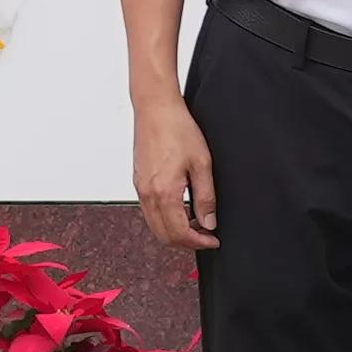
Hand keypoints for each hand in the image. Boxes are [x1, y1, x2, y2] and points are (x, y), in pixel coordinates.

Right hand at [133, 86, 214, 252]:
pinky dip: (165, 219)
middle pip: (164, 236)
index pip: (180, 233)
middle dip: (186, 242)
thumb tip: (210, 223)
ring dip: (175, 231)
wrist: (155, 108)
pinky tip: (181, 209)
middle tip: (206, 235)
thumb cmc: (178, 129)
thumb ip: (206, 197)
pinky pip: (149, 211)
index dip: (199, 242)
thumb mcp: (202, 164)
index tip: (213, 240)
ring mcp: (140, 189)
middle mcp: (147, 194)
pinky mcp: (138, 181)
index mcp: (164, 192)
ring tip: (196, 222)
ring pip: (155, 226)